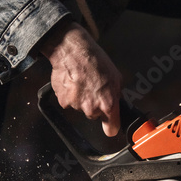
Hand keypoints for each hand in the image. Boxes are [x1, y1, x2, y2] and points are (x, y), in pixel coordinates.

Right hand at [38, 17, 121, 136]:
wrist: (72, 50)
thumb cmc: (94, 60)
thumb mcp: (116, 77)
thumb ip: (116, 94)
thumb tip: (117, 102)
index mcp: (108, 104)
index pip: (111, 130)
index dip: (111, 126)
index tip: (110, 124)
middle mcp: (92, 108)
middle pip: (95, 116)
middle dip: (95, 105)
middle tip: (94, 88)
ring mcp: (76, 106)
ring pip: (81, 108)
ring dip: (82, 98)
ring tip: (83, 82)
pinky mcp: (63, 101)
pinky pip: (69, 103)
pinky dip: (70, 95)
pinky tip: (74, 82)